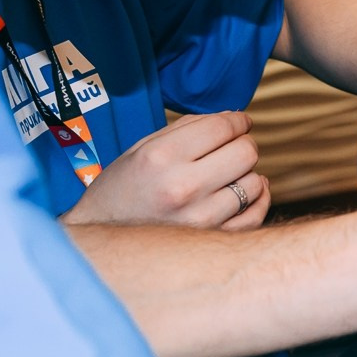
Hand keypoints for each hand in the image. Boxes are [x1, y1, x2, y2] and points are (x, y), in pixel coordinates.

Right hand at [63, 112, 268, 229]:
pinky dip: (257, 200)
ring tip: (228, 175)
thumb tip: (232, 117)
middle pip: (246, 153)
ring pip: (254, 182)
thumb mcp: (143, 148)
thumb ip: (187, 128)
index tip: (240, 122)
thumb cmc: (122, 188)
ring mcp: (199, 217)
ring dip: (246, 174)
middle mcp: (183, 187)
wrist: (100, 235)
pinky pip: (254, 216)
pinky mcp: (210, 239)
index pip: (222, 127)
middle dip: (243, 143)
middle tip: (233, 147)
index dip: (238, 121)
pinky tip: (245, 192)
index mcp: (162, 157)